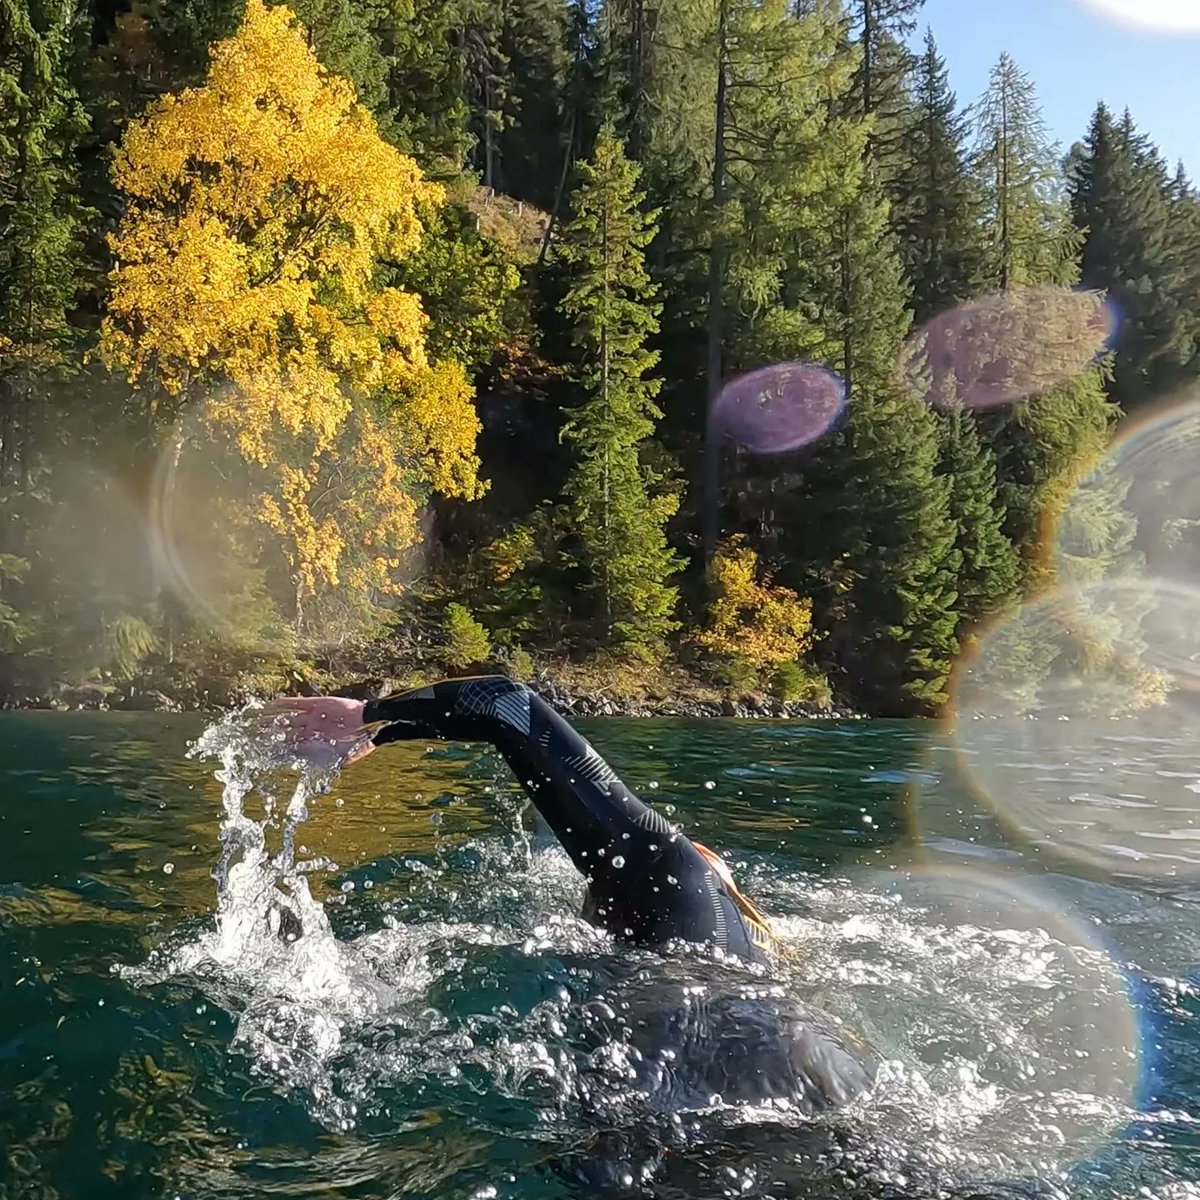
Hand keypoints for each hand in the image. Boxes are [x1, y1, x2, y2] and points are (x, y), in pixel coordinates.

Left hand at [263, 696, 377, 769]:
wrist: (368, 721)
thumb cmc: (358, 742)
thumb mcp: (344, 758)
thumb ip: (329, 765)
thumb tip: (315, 776)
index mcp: (314, 744)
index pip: (292, 749)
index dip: (278, 752)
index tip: (264, 756)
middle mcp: (310, 730)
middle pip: (286, 734)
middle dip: (272, 737)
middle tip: (255, 740)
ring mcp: (312, 717)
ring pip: (288, 719)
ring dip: (275, 721)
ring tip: (260, 722)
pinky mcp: (317, 704)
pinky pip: (298, 703)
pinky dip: (287, 703)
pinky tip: (274, 703)